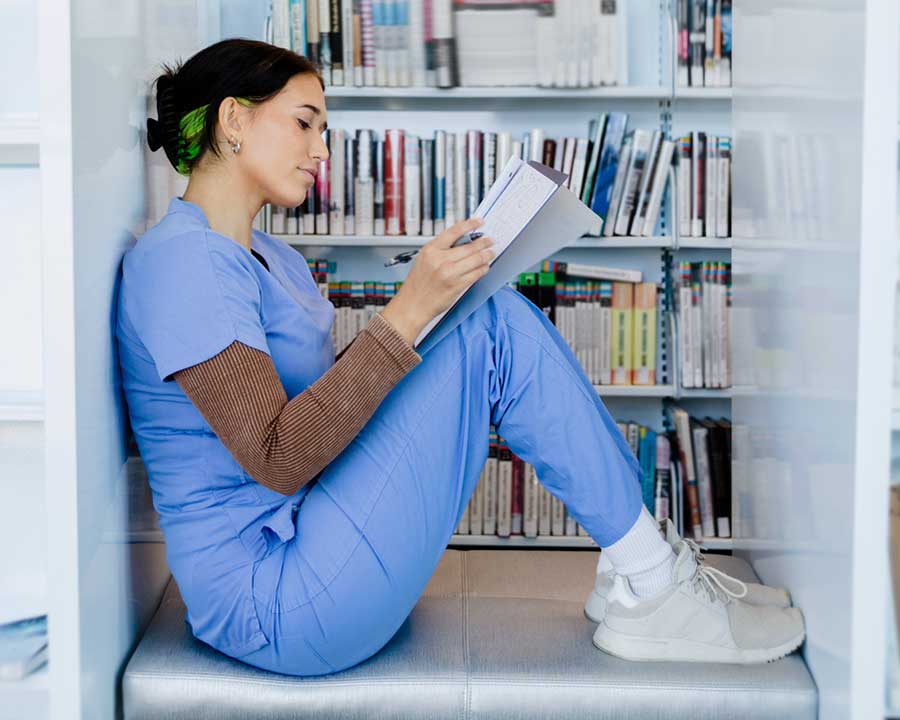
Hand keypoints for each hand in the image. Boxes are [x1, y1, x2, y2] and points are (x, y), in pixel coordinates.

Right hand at [381, 218, 494, 344]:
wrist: (412, 305)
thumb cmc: (418, 285)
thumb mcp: (424, 260)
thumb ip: (441, 250)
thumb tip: (462, 242)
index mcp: (431, 250)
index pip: (454, 231)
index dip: (470, 224)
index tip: (479, 222)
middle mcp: (440, 260)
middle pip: (469, 246)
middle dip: (484, 242)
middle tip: (490, 240)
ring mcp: (450, 273)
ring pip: (476, 259)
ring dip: (487, 255)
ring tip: (491, 253)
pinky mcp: (457, 285)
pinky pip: (476, 273)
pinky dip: (483, 269)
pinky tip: (485, 267)